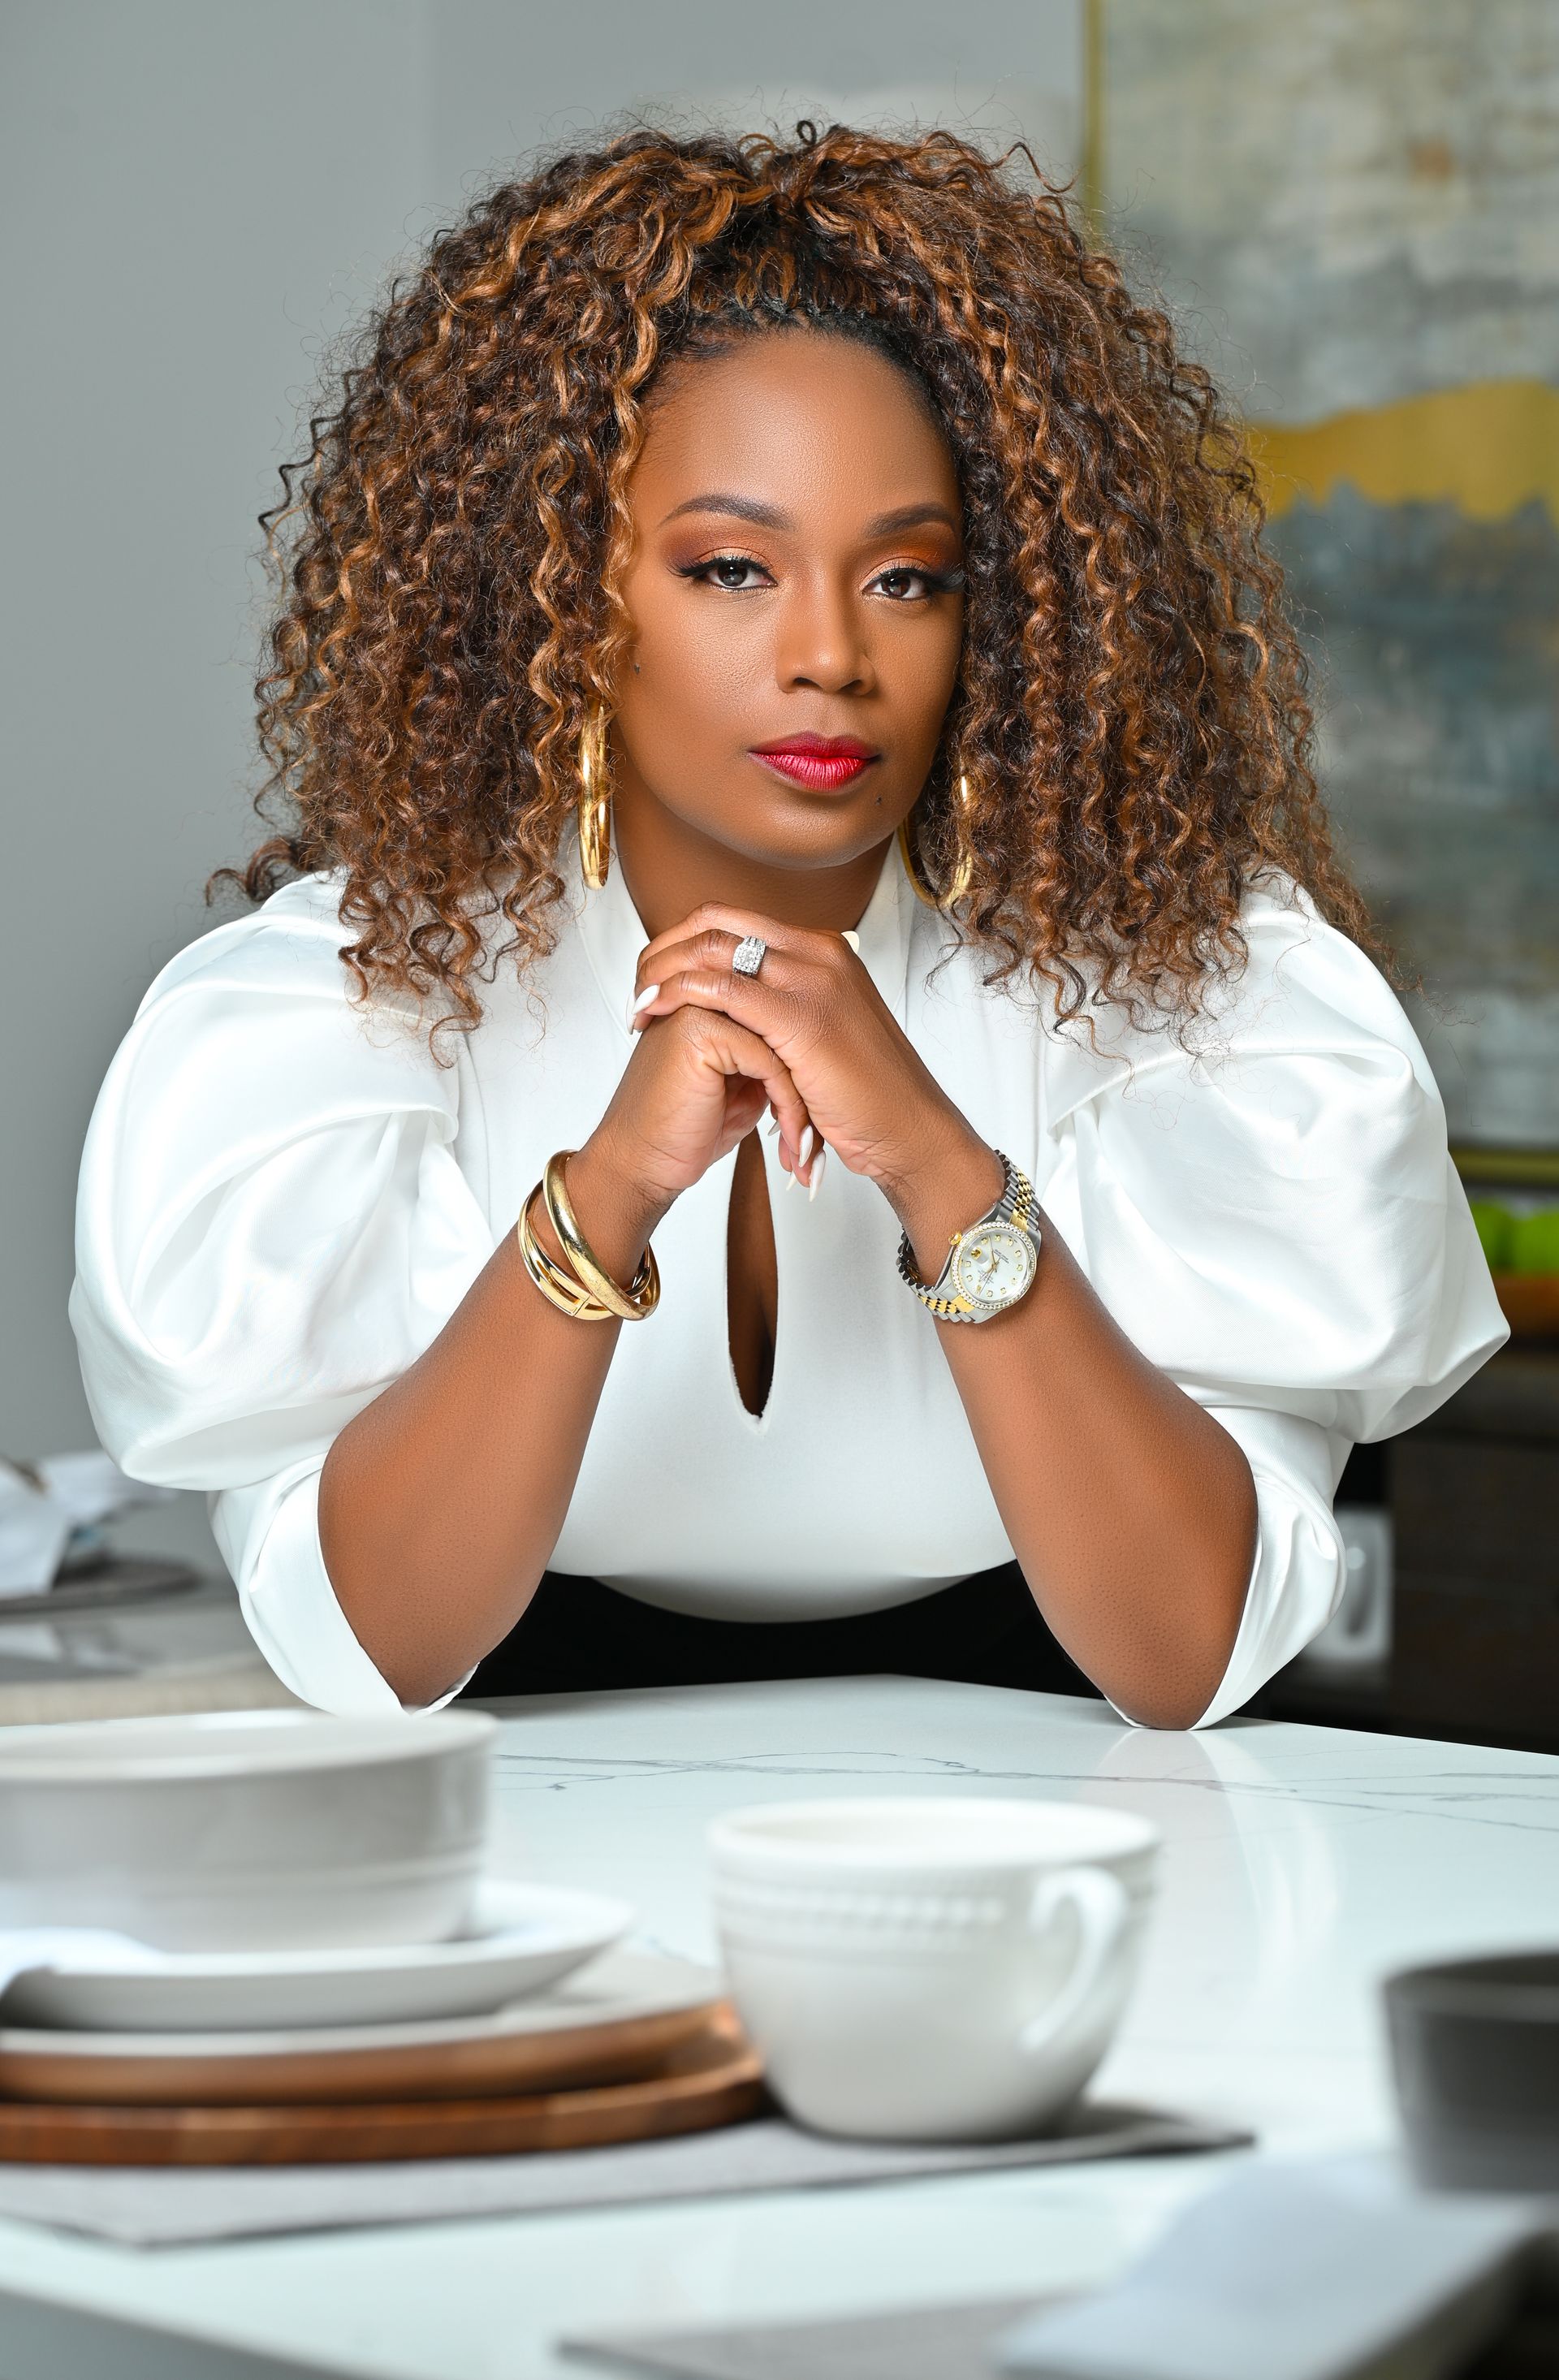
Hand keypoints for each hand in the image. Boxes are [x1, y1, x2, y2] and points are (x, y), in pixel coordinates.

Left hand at [627, 904, 995, 1225]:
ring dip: (663, 973)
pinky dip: (677, 995)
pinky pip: (720, 988)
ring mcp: (812, 979)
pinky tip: (655, 1016)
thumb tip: (741, 1011)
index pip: (735, 920)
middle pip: (716, 922)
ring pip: (712, 947)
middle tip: (638, 987)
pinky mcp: (801, 1017)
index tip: (656, 976)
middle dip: (665, 950)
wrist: (909, 1131)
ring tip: (639, 1007)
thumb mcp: (826, 1035)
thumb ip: (788, 1011)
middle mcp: (819, 952)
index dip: (684, 942)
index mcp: (824, 951)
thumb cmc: (869, 1097)